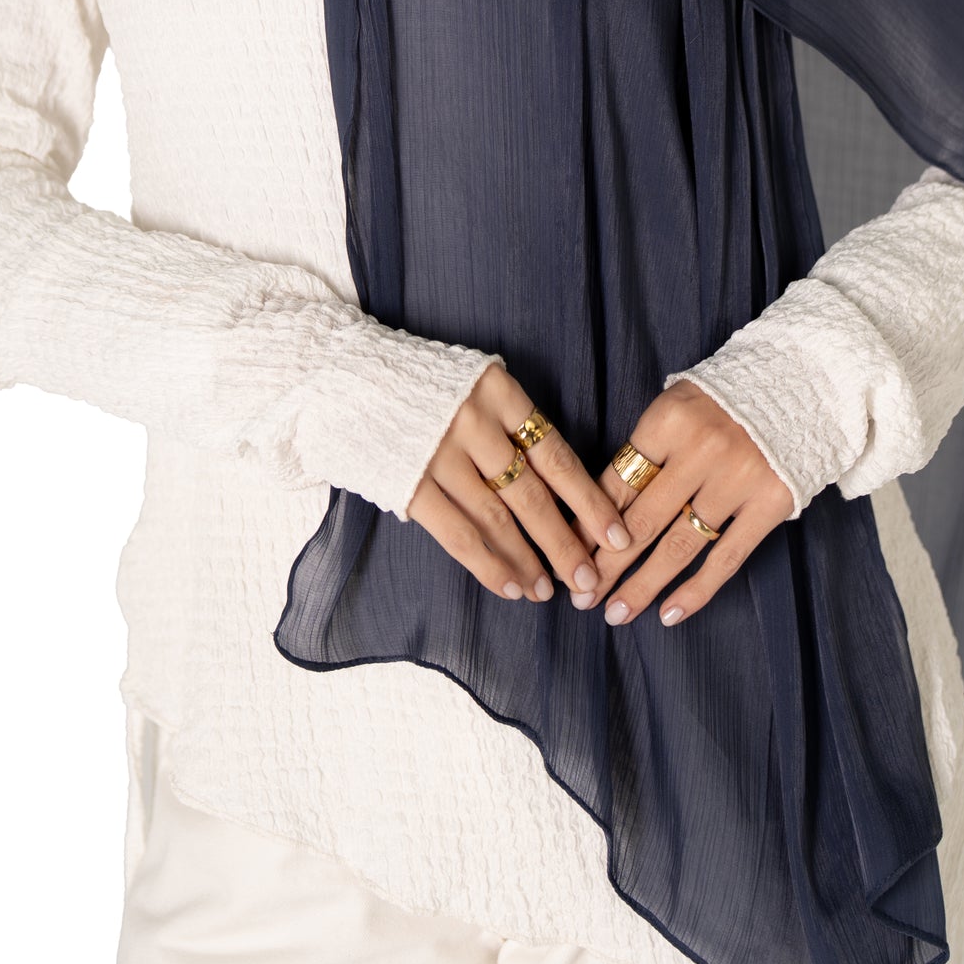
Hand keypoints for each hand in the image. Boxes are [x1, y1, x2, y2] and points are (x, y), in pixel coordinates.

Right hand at [405, 363, 635, 603]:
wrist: (346, 372)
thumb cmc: (423, 384)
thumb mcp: (475, 382)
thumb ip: (511, 422)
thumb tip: (558, 486)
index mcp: (499, 392)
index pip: (557, 456)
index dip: (589, 501)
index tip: (617, 535)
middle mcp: (473, 422)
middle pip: (532, 494)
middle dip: (565, 542)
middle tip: (590, 579)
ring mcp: (438, 453)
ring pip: (497, 520)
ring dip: (527, 561)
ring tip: (548, 591)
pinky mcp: (408, 481)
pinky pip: (457, 533)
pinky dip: (487, 564)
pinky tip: (510, 586)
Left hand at [586, 380, 792, 628]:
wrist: (798, 387)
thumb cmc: (721, 402)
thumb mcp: (676, 407)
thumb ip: (644, 452)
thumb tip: (598, 511)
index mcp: (669, 420)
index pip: (618, 483)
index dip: (589, 526)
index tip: (569, 556)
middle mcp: (702, 450)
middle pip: (642, 520)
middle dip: (607, 564)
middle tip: (581, 598)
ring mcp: (737, 480)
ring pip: (679, 546)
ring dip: (642, 586)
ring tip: (616, 613)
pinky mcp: (769, 504)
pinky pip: (726, 558)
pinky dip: (695, 591)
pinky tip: (668, 613)